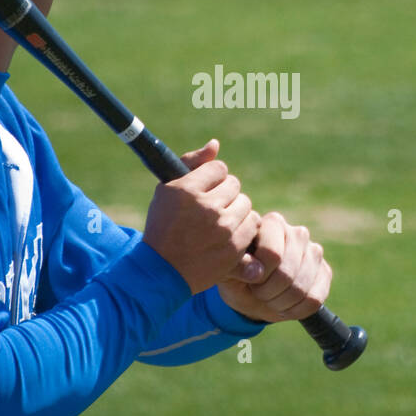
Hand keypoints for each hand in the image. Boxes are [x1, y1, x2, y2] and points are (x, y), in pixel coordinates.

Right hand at [143, 140, 261, 294]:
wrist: (162, 270)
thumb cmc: (164, 226)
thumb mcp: (167, 191)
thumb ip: (191, 163)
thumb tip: (216, 144)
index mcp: (186, 190)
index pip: (219, 168)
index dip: (212, 179)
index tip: (204, 191)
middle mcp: (206, 206)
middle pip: (234, 184)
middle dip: (224, 194)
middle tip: (210, 209)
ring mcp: (222, 228)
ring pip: (245, 203)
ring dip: (235, 210)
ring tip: (218, 223)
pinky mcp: (234, 247)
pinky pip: (252, 224)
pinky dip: (243, 228)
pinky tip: (227, 234)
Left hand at [218, 211, 331, 322]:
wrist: (253, 293)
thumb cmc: (239, 276)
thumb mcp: (228, 269)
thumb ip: (237, 264)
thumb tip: (255, 271)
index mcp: (273, 223)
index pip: (272, 254)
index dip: (258, 276)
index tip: (249, 279)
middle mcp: (298, 233)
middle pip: (287, 274)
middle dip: (267, 292)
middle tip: (258, 292)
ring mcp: (314, 252)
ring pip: (301, 289)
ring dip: (280, 303)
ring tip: (269, 298)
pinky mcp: (325, 272)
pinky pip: (313, 300)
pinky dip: (295, 310)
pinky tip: (284, 304)